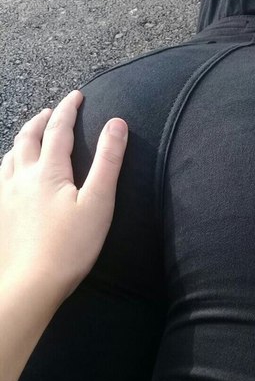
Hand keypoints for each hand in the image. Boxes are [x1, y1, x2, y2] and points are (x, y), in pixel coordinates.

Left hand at [0, 90, 127, 304]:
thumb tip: (117, 123)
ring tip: (31, 136)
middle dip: (42, 120)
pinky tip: (11, 173)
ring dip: (23, 139)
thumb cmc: (70, 246)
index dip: (69, 109)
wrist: (31, 283)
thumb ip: (108, 161)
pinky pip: (0, 177)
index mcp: (48, 171)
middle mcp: (21, 176)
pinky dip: (9, 163)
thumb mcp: (98, 203)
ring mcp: (5, 194)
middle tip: (52, 111)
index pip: (58, 130)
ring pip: (10, 155)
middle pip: (28, 137)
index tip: (78, 96)